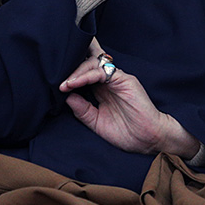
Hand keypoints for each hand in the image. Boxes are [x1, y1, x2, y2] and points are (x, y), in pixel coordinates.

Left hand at [59, 41, 198, 157]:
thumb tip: (66, 96)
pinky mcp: (124, 80)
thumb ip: (82, 110)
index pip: (85, 74)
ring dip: (76, 72)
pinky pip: (102, 71)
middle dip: (71, 67)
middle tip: (57, 79)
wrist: (149, 141)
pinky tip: (74, 84)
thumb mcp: (97, 123)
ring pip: (93, 63)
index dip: (71, 74)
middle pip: (88, 63)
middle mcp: (109, 82)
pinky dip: (85, 75)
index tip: (56, 83)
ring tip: (64, 84)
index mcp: (103, 90)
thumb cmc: (127, 134)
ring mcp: (117, 79)